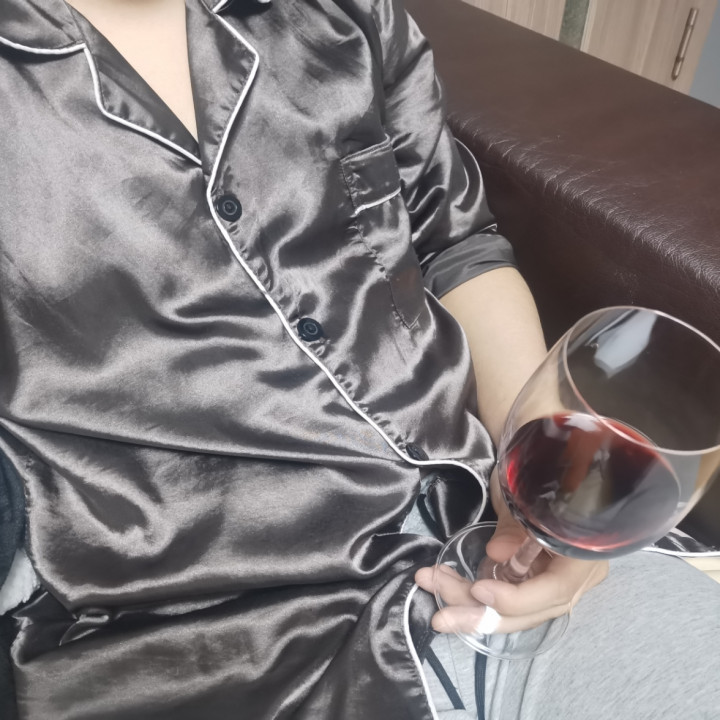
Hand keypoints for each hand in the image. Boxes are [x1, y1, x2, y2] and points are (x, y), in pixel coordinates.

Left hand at [415, 469, 607, 634]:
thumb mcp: (524, 491)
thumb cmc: (538, 465)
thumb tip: (497, 554)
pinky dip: (473, 592)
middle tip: (440, 617)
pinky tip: (443, 582)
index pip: (555, 592)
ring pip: (512, 607)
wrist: (542, 452)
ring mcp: (553, 577)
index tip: (479, 589)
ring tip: (430, 586)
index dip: (516, 599)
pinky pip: (505, 593)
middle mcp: (575, 573)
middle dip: (481, 615)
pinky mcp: (531, 575)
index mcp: (585, 550)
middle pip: (529, 610)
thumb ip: (515, 527)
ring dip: (468, 604)